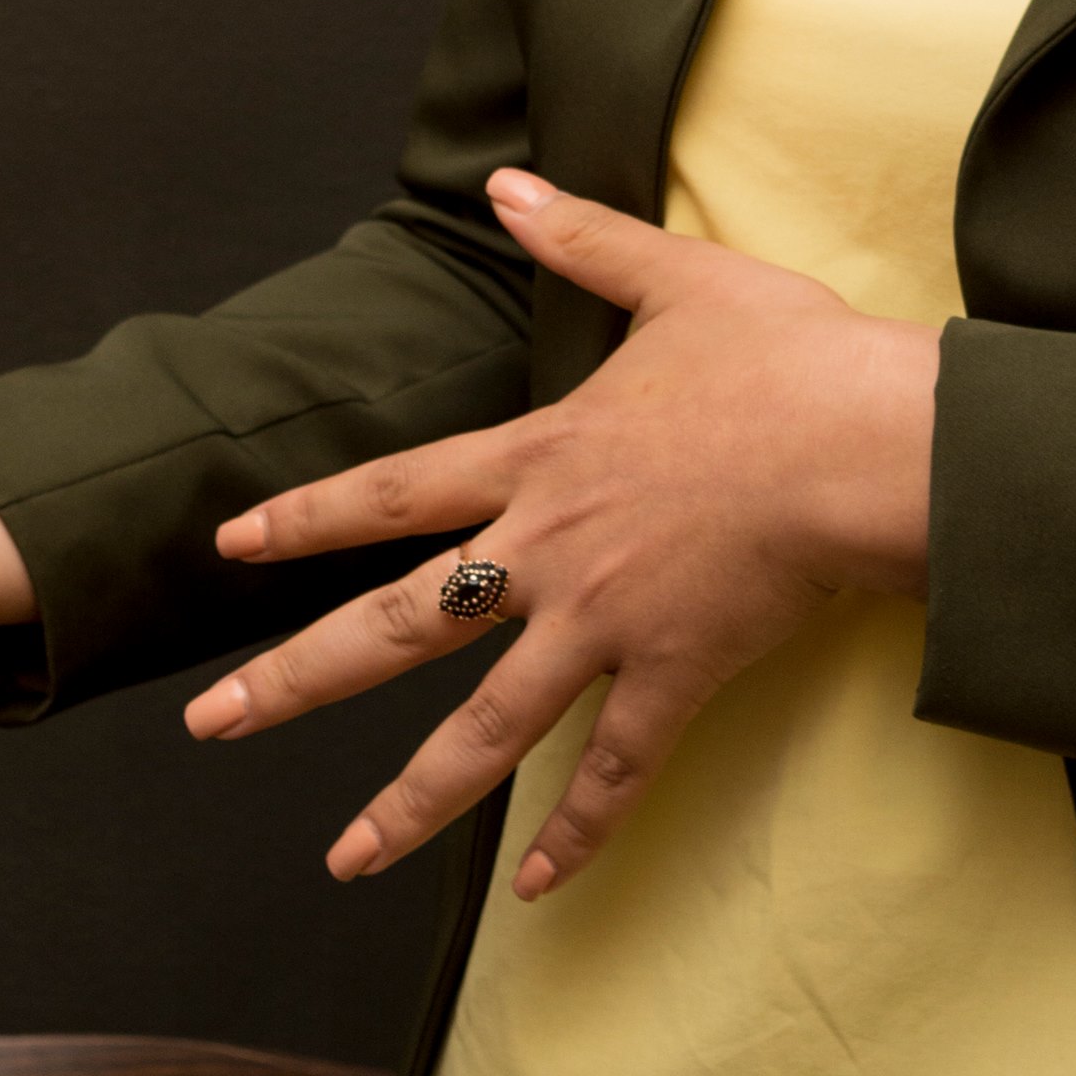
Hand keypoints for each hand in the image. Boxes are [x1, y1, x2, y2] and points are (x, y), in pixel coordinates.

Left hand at [184, 170, 936, 900]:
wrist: (863, 443)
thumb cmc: (784, 360)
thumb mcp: (677, 279)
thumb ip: (582, 236)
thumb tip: (509, 183)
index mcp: (540, 458)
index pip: (392, 493)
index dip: (306, 518)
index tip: (229, 549)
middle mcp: (547, 552)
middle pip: (396, 625)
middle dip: (294, 680)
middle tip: (212, 725)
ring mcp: (605, 624)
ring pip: (484, 731)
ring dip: (409, 802)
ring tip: (342, 859)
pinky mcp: (675, 677)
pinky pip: (615, 772)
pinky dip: (578, 833)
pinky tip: (537, 892)